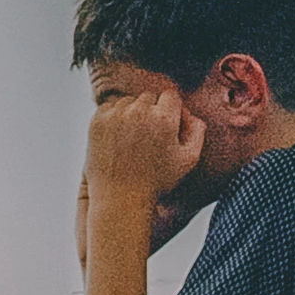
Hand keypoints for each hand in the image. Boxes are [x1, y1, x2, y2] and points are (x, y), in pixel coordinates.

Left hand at [84, 88, 202, 216]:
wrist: (120, 199)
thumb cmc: (156, 182)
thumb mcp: (189, 159)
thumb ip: (197, 130)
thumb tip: (189, 112)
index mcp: (164, 117)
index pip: (170, 95)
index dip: (169, 110)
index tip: (164, 126)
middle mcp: (139, 112)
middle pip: (148, 97)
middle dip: (150, 111)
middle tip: (147, 135)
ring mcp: (115, 116)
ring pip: (128, 101)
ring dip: (131, 113)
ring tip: (132, 137)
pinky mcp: (96, 122)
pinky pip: (108, 107)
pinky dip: (112, 116)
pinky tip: (117, 135)